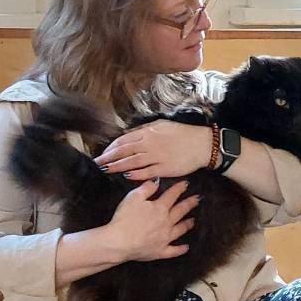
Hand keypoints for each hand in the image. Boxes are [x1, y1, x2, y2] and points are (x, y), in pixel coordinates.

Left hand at [93, 119, 211, 178]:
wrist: (202, 144)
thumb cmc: (183, 134)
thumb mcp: (162, 125)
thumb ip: (144, 130)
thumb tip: (128, 134)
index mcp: (149, 132)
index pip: (124, 140)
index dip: (111, 147)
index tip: (103, 153)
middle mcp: (150, 144)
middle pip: (124, 151)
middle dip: (108, 157)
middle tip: (97, 163)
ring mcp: (157, 157)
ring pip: (132, 162)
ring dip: (117, 166)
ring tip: (106, 170)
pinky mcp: (164, 169)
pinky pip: (146, 172)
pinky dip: (135, 174)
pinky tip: (126, 176)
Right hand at [109, 179, 199, 260]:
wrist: (119, 242)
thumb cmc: (124, 218)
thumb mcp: (133, 197)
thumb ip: (147, 188)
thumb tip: (157, 181)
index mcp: (160, 208)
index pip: (172, 195)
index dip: (179, 188)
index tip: (186, 184)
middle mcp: (166, 222)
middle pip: (180, 211)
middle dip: (189, 204)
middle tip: (198, 199)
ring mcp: (165, 238)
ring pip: (180, 229)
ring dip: (187, 224)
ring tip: (193, 221)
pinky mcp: (160, 251)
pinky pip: (174, 251)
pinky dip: (181, 249)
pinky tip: (186, 247)